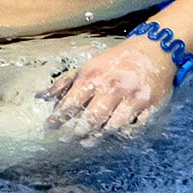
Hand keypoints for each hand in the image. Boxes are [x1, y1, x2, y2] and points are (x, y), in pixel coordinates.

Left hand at [37, 39, 177, 144]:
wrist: (153, 50)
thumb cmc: (115, 61)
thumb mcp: (87, 66)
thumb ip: (64, 83)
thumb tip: (40, 97)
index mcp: (95, 77)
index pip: (72, 102)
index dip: (58, 118)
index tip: (48, 127)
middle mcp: (113, 87)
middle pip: (92, 118)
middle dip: (76, 131)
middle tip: (65, 139)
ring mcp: (133, 97)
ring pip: (113, 125)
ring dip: (98, 136)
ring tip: (86, 142)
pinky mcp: (150, 105)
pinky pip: (135, 126)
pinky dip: (124, 133)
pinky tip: (113, 135)